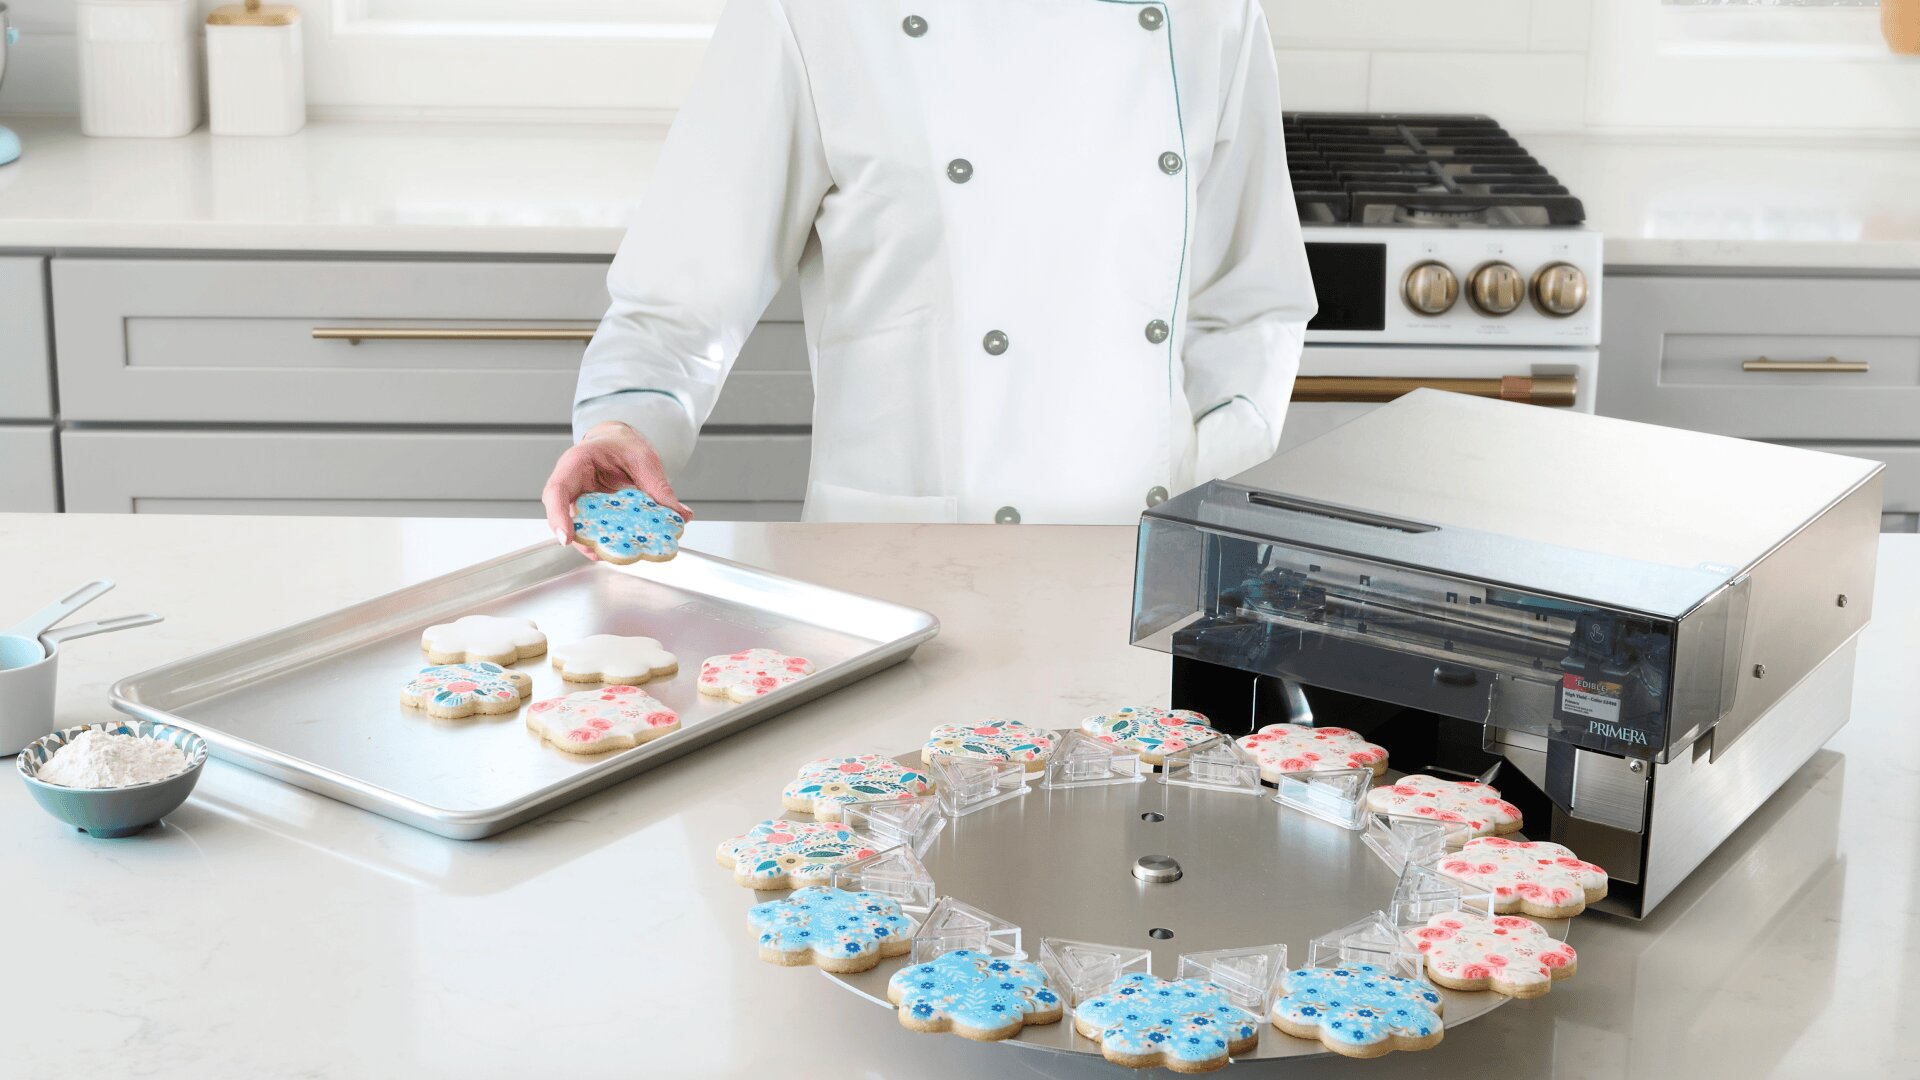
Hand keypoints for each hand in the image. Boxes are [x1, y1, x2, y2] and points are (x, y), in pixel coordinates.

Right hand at [542, 422, 692, 557]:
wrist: (621, 443)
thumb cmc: (623, 444)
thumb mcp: (645, 459)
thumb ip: (659, 486)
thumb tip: (680, 515)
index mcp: (577, 463)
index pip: (557, 490)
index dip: (558, 516)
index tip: (567, 537)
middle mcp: (572, 485)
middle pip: (564, 516)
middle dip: (581, 539)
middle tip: (600, 553)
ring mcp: (580, 501)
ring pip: (579, 528)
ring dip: (596, 544)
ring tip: (619, 554)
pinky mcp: (591, 514)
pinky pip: (595, 530)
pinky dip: (609, 540)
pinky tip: (626, 548)